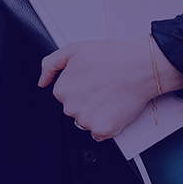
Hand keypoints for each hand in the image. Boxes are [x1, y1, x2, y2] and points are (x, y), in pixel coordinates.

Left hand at [38, 36, 182, 140]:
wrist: (140, 67)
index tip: (92, 80)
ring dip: (96, 113)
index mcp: (62, 90)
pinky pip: (100, 133)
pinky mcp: (103, 130)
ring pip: (87, 122)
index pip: (65, 95)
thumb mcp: (74, 50)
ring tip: (110, 96)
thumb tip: (41, 81)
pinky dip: (107, 124)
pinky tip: (114, 108)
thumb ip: (50, 64)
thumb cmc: (112, 57)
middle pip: (75, 110)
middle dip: (87, 101)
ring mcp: (87, 121)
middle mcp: (71, 108)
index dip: (80, 87)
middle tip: (103, 87)